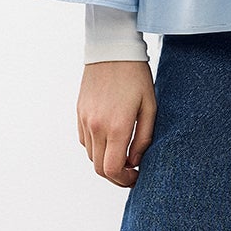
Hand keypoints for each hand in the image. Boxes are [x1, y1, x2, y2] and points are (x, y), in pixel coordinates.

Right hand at [76, 60, 155, 187]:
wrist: (112, 50)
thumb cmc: (136, 77)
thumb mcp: (150, 108)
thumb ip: (144, 139)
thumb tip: (134, 162)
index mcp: (117, 126)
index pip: (113, 169)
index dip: (124, 180)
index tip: (136, 176)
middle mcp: (97, 126)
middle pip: (99, 168)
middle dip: (116, 176)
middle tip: (131, 172)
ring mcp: (85, 120)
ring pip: (90, 156)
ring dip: (105, 162)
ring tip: (123, 155)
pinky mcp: (79, 113)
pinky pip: (85, 141)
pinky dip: (96, 148)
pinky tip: (110, 140)